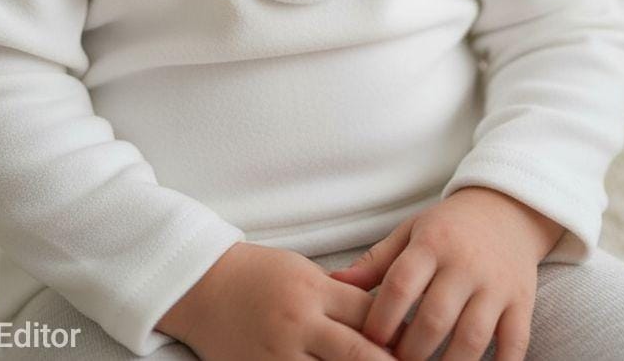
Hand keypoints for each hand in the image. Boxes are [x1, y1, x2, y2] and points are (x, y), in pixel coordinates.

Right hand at [156, 239, 400, 359]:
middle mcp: (300, 323)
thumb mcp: (303, 272)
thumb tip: (384, 320)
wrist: (202, 286)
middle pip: (361, 353)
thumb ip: (340, 297)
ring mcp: (279, 354)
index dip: (400, 333)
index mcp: (314, 290)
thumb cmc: (258, 274)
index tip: (422, 345)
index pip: (370, 314)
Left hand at [327, 187, 563, 360]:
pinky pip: (515, 344)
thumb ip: (376, 261)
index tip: (367, 342)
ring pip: (472, 338)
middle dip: (411, 352)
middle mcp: (465, 264)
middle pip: (435, 318)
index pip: (401, 284)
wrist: (506, 211)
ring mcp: (496, 285)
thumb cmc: (448, 227)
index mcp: (432, 243)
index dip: (381, 319)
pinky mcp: (521, 303)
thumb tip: (332, 282)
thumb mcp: (410, 232)